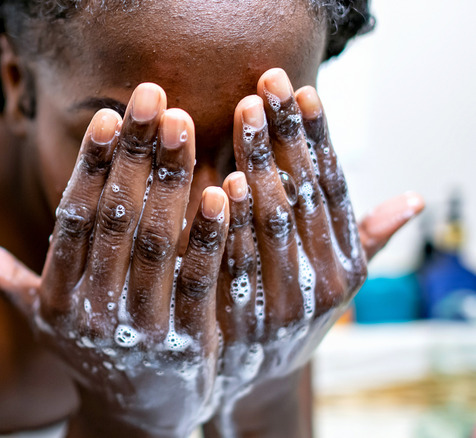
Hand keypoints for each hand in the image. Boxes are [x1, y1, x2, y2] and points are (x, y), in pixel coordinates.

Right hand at [0, 84, 230, 436]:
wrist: (136, 417)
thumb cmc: (88, 352)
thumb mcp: (41, 321)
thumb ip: (7, 280)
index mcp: (56, 299)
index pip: (71, 221)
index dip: (89, 166)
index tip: (107, 116)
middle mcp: (93, 312)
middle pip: (114, 220)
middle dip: (134, 155)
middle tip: (152, 97)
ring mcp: (140, 329)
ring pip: (157, 244)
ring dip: (172, 181)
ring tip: (186, 125)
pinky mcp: (187, 343)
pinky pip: (199, 281)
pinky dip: (210, 237)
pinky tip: (224, 190)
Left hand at [208, 68, 423, 434]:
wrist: (257, 380)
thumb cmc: (294, 314)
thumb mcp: (337, 281)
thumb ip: (366, 239)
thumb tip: (414, 199)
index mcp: (346, 260)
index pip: (333, 187)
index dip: (318, 138)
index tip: (301, 91)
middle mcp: (326, 280)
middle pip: (303, 195)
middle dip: (284, 137)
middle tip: (263, 86)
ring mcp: (289, 302)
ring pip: (275, 222)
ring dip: (261, 165)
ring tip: (247, 116)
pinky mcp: (250, 320)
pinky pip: (238, 262)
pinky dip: (232, 222)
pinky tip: (221, 182)